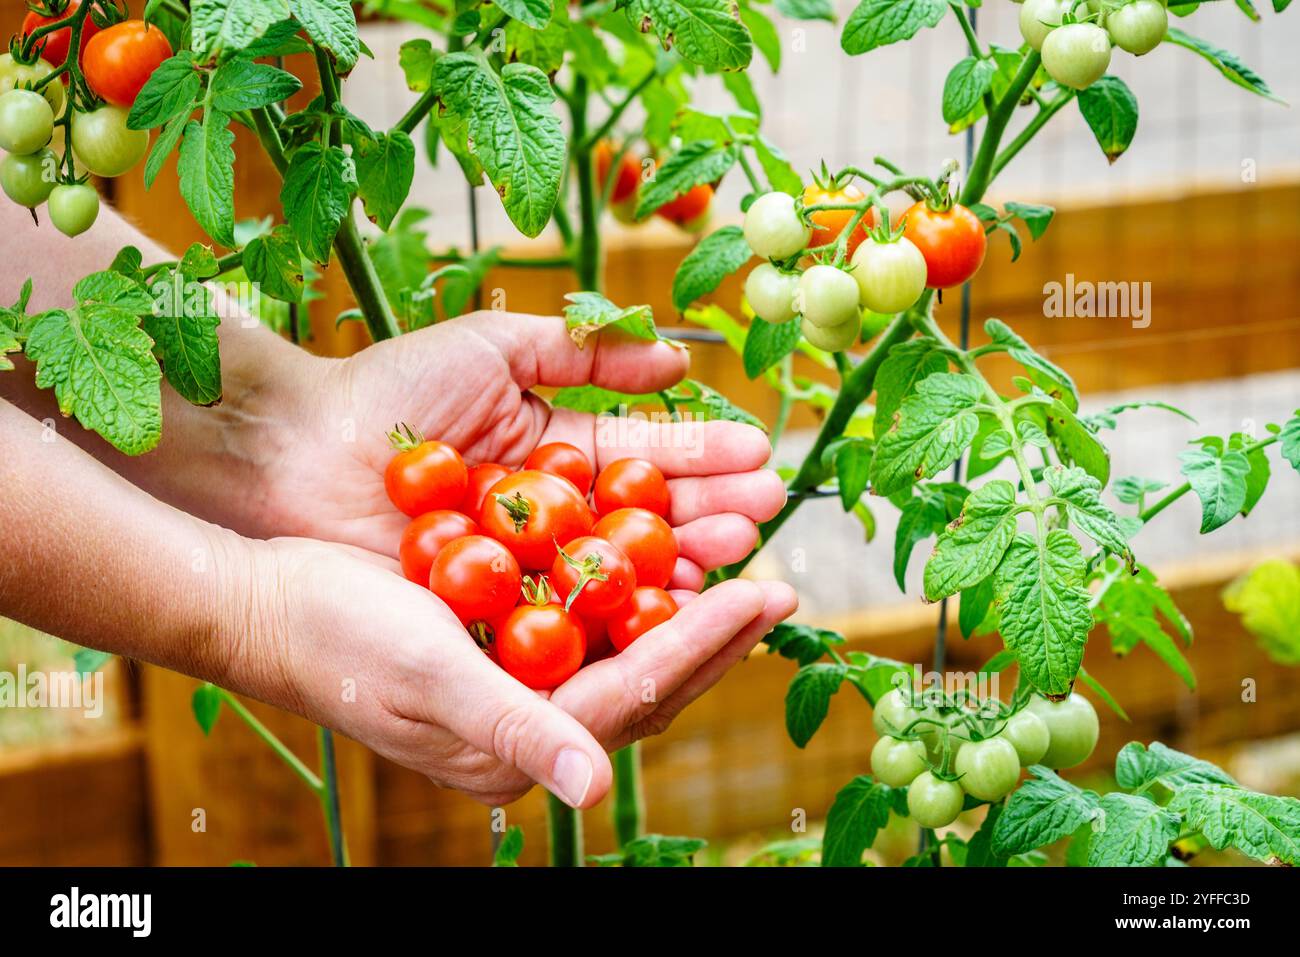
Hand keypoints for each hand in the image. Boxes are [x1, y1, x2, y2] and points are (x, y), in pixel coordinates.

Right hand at [237, 535, 795, 806]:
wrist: (270, 604)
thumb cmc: (338, 639)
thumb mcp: (426, 677)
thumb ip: (514, 727)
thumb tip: (594, 787)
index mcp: (519, 745)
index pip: (634, 692)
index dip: (704, 644)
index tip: (765, 596)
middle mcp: (532, 723)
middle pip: (646, 679)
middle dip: (715, 636)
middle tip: (778, 587)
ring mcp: (521, 686)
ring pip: (626, 650)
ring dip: (685, 612)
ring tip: (740, 573)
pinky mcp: (506, 649)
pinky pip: (590, 623)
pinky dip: (633, 594)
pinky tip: (663, 559)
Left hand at [253, 311, 787, 587]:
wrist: (297, 452)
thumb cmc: (388, 391)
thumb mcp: (495, 348)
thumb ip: (587, 350)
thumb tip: (681, 362)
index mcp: (558, 450)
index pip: (646, 456)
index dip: (701, 457)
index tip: (759, 457)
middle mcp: (555, 514)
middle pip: (648, 518)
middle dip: (711, 512)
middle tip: (767, 510)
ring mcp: (529, 566)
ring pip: (621, 569)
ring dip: (684, 561)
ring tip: (739, 551)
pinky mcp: (498, 614)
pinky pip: (570, 614)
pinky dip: (622, 610)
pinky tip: (675, 604)